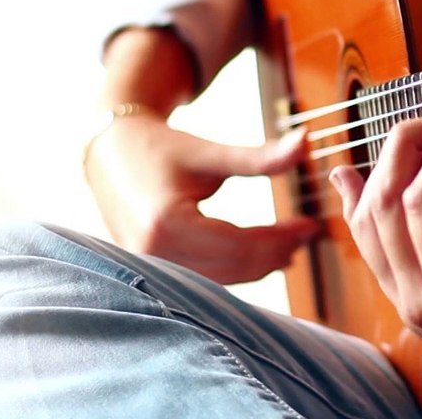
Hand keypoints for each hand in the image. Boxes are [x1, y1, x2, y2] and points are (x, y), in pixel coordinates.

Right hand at [84, 113, 318, 284]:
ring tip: (290, 245)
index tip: (311, 225)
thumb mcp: (211, 153)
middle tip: (307, 235)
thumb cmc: (160, 148)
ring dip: (259, 266)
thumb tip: (307, 142)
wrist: (110, 152)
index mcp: (167, 222)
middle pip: (233, 267)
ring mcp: (148, 265)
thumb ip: (261, 157)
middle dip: (275, 253)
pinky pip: (203, 278)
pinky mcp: (151, 269)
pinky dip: (236, 269)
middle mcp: (153, 252)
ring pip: (220, 279)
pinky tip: (261, 257)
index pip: (240, 243)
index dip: (281, 236)